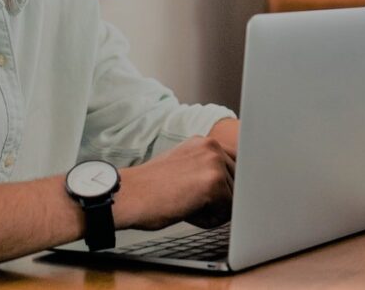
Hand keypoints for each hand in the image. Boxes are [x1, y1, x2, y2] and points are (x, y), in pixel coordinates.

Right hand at [116, 136, 234, 229]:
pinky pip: (225, 214)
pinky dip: (207, 220)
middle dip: (216, 200)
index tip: (205, 195)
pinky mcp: (214, 183)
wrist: (127, 196)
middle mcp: (212, 147)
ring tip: (184, 203)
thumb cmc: (150, 190)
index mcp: (205, 143)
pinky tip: (185, 210)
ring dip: (212, 210)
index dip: (223, 188)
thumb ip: (206, 170)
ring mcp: (215, 163)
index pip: (235, 168)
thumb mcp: (183, 168)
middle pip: (236, 185)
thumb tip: (231, 186)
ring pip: (232, 200)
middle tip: (186, 199)